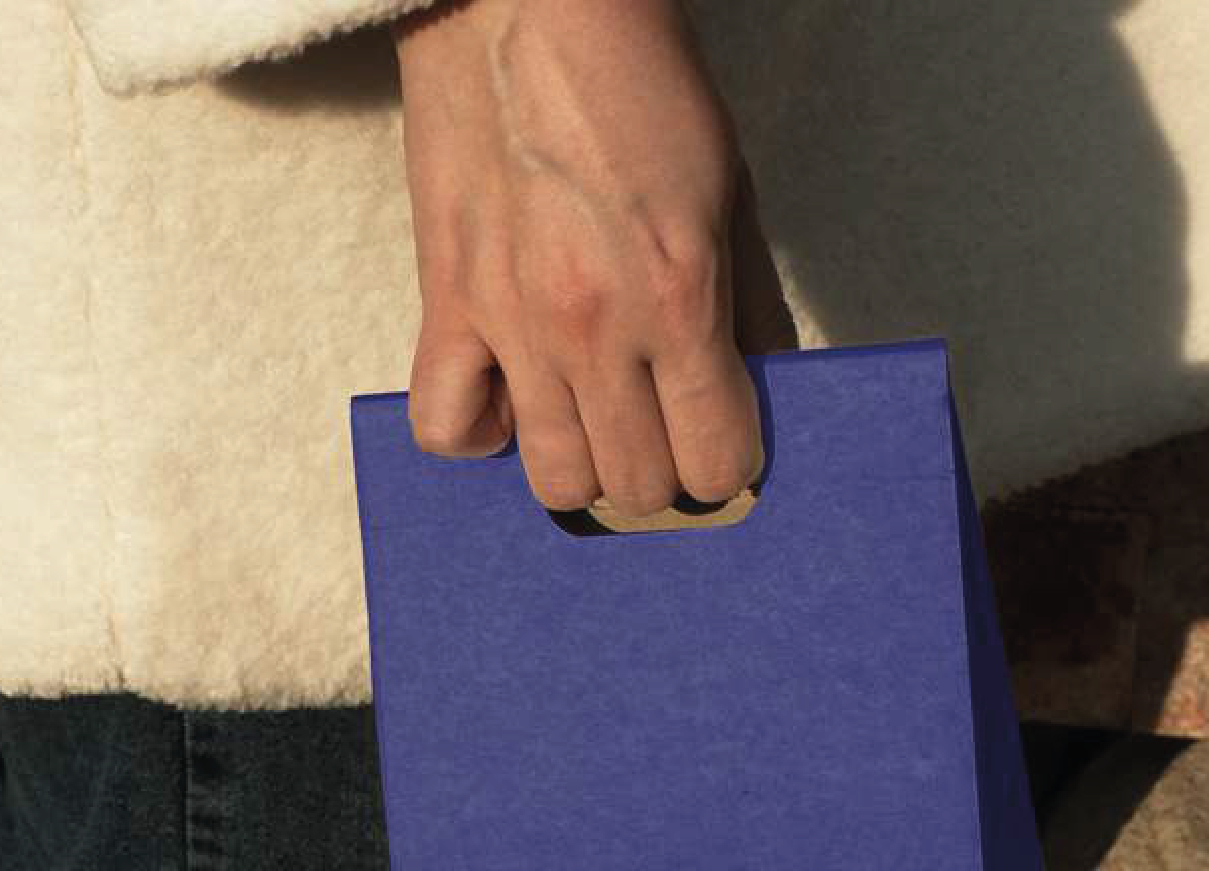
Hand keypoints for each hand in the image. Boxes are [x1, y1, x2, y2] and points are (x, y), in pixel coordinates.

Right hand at [390, 0, 794, 514]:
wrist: (526, 9)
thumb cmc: (637, 85)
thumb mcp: (731, 187)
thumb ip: (749, 302)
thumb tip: (763, 386)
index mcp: (679, 298)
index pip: (716, 460)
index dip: (731, 463)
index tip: (725, 440)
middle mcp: (593, 328)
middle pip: (636, 485)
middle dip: (663, 472)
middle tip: (664, 426)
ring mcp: (511, 326)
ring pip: (553, 479)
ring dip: (584, 462)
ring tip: (595, 416)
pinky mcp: (447, 305)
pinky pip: (445, 430)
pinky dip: (480, 433)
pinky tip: (508, 398)